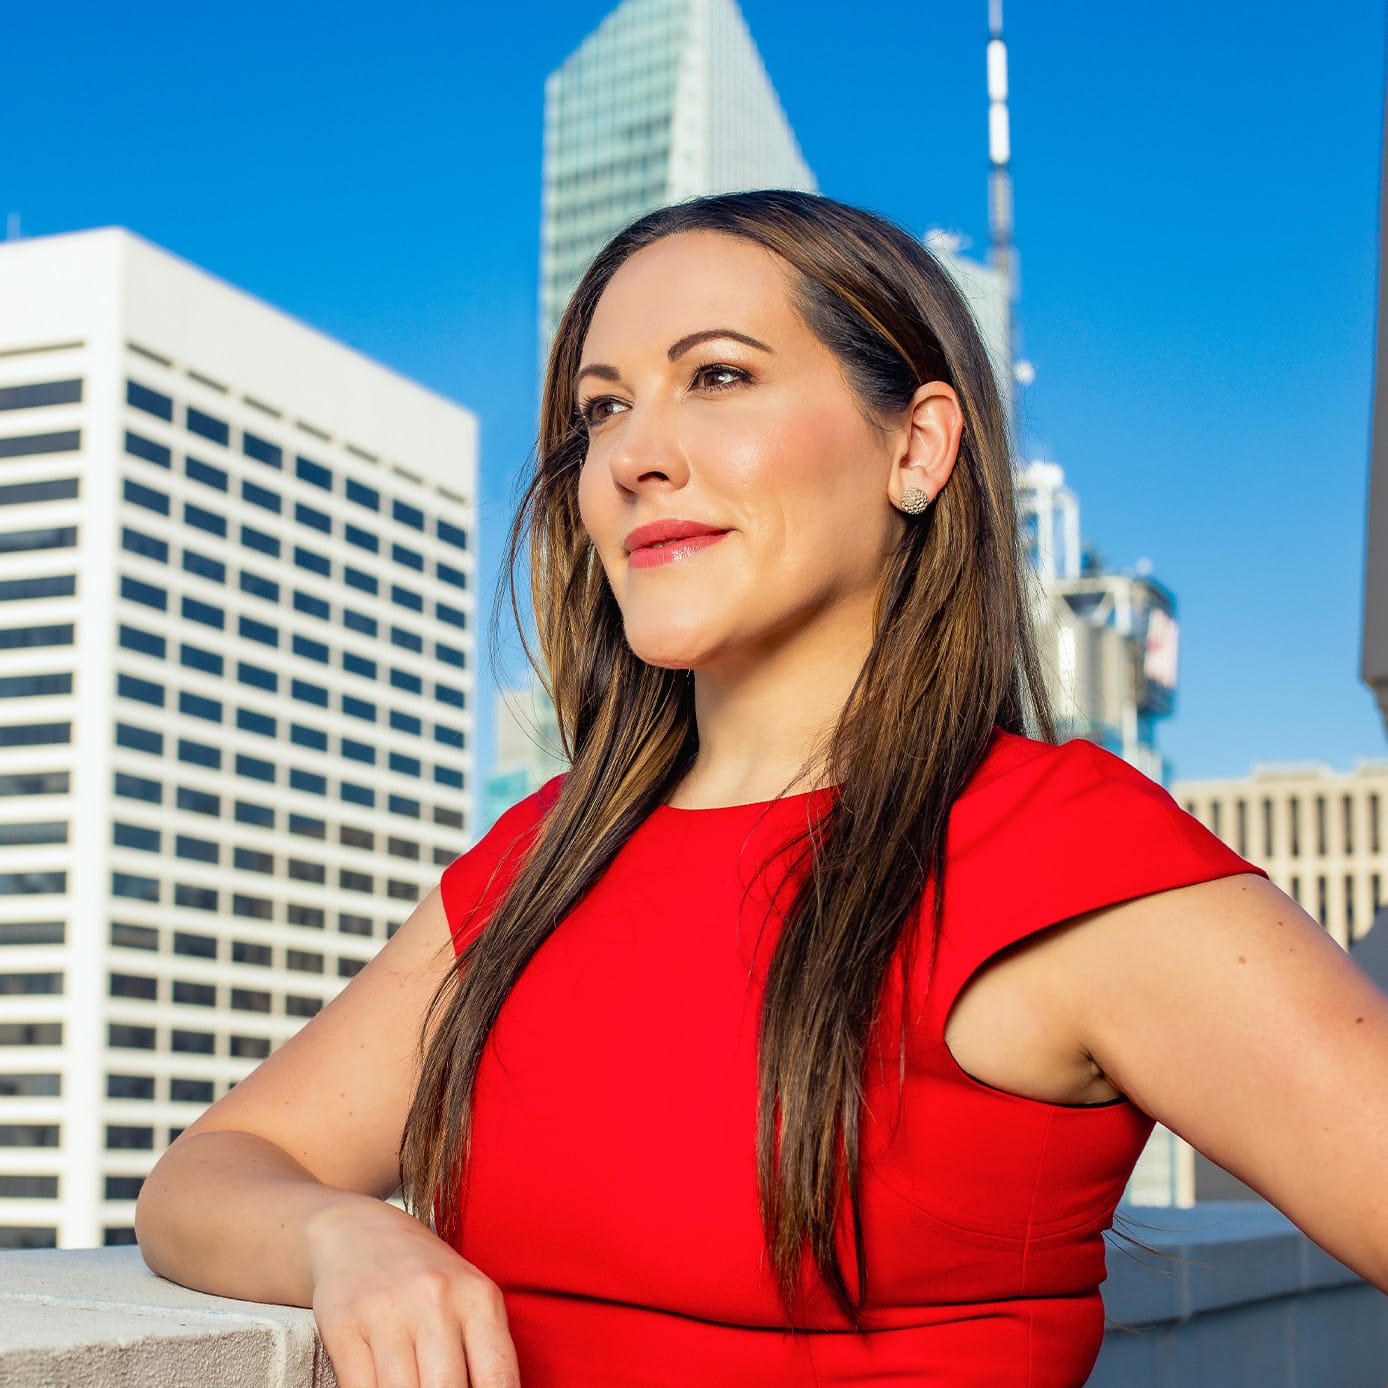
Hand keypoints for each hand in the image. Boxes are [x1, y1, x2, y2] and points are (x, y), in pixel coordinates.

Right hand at [307, 1198, 520, 1387]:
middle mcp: (436, 1299)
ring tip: (413, 1384)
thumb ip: (484, 1354)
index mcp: (478, 1297)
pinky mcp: (345, 1326)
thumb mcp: (468, 1301)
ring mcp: (388, 1312)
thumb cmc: (425, 1278)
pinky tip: (382, 1383)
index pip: (498, 1380)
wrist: (358, 1233)